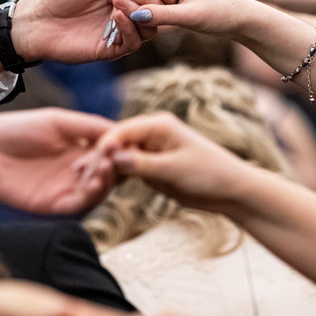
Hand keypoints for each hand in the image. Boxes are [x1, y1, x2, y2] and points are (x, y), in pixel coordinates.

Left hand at [0, 108, 116, 213]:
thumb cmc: (15, 129)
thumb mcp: (56, 120)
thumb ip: (87, 126)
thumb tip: (120, 131)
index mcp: (80, 146)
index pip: (112, 151)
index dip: (123, 148)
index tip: (129, 142)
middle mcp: (77, 168)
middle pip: (110, 171)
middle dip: (117, 164)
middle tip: (116, 157)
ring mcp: (66, 187)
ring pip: (100, 189)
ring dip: (107, 180)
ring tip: (104, 168)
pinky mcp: (54, 204)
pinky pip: (80, 203)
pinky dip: (92, 195)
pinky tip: (95, 182)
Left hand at [13, 0, 170, 64]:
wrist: (40, 18)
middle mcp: (129, 13)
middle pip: (157, 10)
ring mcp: (122, 33)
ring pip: (149, 28)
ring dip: (138, 13)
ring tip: (117, 3)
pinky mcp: (112, 50)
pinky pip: (133, 43)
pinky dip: (129, 28)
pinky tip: (115, 17)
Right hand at [95, 112, 262, 215]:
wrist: (231, 190)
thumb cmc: (209, 174)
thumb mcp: (173, 170)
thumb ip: (143, 164)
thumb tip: (114, 158)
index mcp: (158, 125)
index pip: (121, 130)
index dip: (104, 146)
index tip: (90, 164)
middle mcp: (152, 134)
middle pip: (116, 143)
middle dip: (102, 158)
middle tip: (84, 177)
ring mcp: (151, 150)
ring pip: (119, 157)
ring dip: (107, 169)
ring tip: (89, 184)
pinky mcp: (152, 166)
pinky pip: (128, 169)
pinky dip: (118, 177)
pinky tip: (103, 188)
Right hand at [108, 0, 246, 37]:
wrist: (238, 17)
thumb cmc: (220, 14)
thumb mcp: (190, 17)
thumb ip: (161, 15)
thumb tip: (133, 15)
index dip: (136, 3)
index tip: (153, 18)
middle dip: (147, 7)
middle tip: (176, 14)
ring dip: (152, 11)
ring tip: (178, 14)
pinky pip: (147, 1)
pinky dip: (154, 14)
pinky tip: (170, 18)